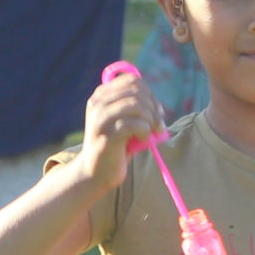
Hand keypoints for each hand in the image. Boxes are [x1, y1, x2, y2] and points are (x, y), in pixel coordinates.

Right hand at [76, 72, 159, 194]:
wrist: (95, 173)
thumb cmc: (114, 147)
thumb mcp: (121, 121)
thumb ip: (133, 107)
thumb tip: (156, 102)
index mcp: (101, 96)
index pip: (132, 80)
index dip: (150, 94)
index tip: (156, 112)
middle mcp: (97, 103)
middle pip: (136, 91)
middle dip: (153, 107)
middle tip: (159, 126)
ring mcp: (100, 119)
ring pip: (136, 104)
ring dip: (151, 119)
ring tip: (152, 133)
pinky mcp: (107, 136)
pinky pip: (135, 124)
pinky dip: (146, 131)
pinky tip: (144, 140)